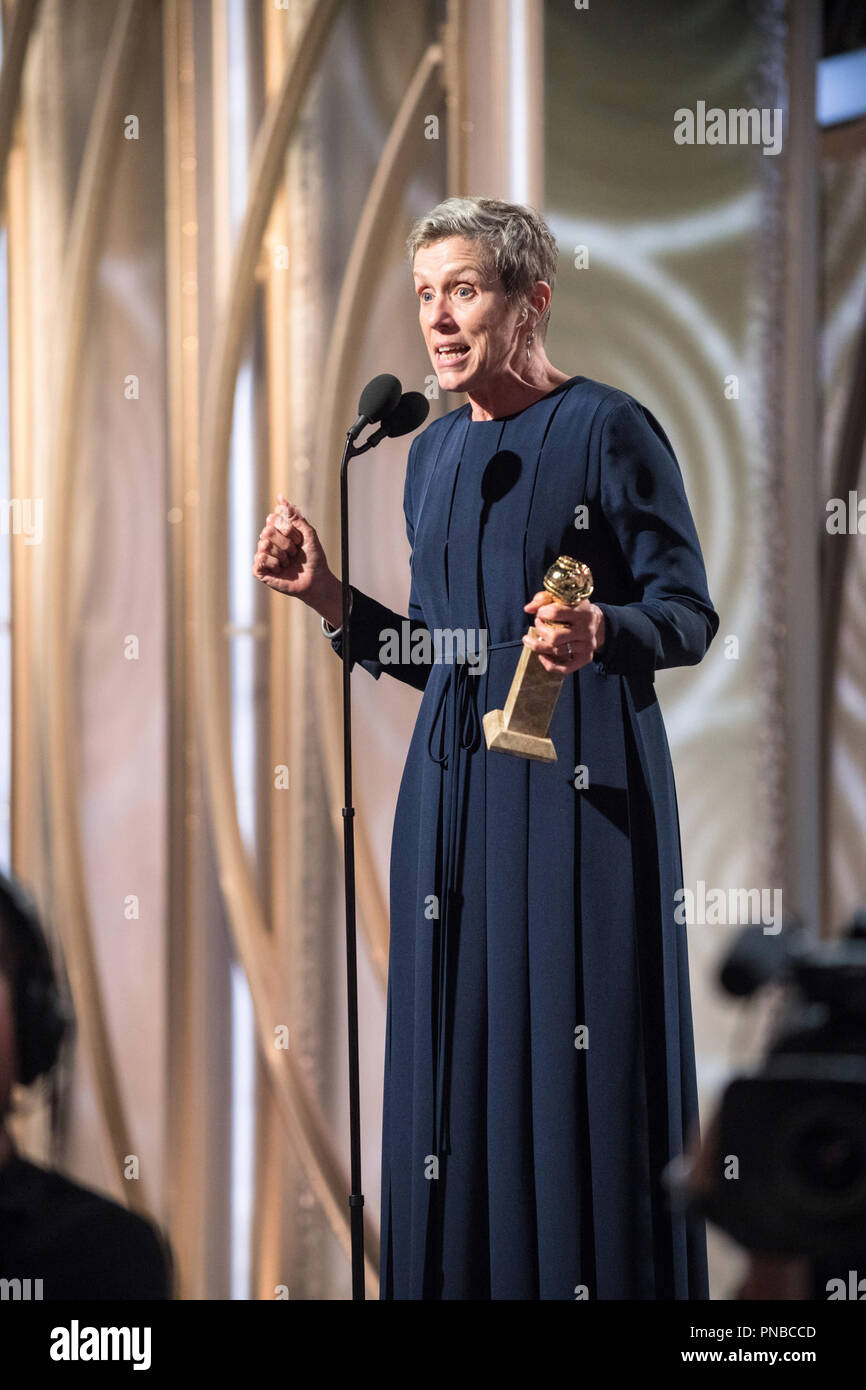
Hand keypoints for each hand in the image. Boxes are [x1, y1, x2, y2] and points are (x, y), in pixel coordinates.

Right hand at [252, 494, 336, 610]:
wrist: (316, 580)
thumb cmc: (313, 558)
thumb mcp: (307, 532)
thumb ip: (294, 515)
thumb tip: (280, 496)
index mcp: (278, 531)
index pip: (273, 518)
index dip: (288, 529)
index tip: (299, 540)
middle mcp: (268, 541)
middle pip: (267, 530)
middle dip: (287, 543)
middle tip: (295, 553)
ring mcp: (262, 555)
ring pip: (264, 544)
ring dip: (282, 554)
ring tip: (288, 562)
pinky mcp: (259, 570)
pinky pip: (260, 558)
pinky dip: (274, 564)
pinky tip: (279, 570)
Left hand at [521, 592, 605, 673]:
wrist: (599, 624)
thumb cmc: (576, 609)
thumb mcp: (565, 598)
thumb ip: (545, 598)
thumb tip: (528, 608)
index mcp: (583, 612)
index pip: (555, 612)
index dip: (542, 612)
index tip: (541, 613)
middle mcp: (586, 631)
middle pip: (554, 637)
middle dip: (539, 630)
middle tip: (538, 624)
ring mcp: (586, 646)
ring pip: (556, 651)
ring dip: (538, 646)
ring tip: (532, 639)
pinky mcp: (585, 659)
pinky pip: (564, 668)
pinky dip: (548, 664)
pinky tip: (541, 655)